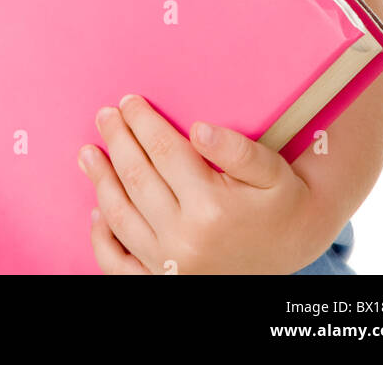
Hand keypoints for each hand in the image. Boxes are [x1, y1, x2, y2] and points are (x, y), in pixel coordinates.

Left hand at [77, 95, 316, 274]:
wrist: (294, 246)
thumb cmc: (281, 201)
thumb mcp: (271, 170)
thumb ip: (236, 149)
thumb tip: (197, 129)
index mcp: (212, 207)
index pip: (163, 151)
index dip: (142, 121)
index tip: (128, 101)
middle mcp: (186, 240)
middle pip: (137, 178)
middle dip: (117, 141)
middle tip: (104, 115)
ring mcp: (172, 266)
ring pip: (122, 217)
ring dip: (100, 181)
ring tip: (88, 153)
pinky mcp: (166, 282)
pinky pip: (120, 266)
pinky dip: (103, 240)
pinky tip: (96, 212)